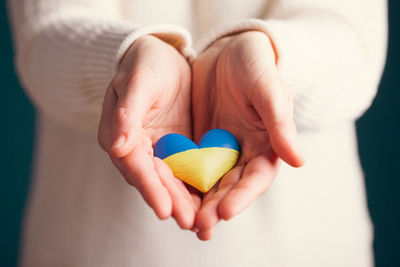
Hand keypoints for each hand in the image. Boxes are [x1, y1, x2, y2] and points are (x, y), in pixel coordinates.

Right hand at [98, 35, 199, 229]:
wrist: (163, 56)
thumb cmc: (145, 64)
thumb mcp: (137, 82)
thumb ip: (127, 113)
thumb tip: (115, 147)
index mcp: (121, 136)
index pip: (135, 167)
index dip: (149, 188)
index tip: (163, 209)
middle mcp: (138, 150)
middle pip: (156, 181)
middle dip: (172, 202)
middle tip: (190, 223)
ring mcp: (160, 151)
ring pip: (173, 181)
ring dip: (187, 202)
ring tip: (203, 224)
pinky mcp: (179, 148)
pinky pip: (189, 170)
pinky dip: (200, 186)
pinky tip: (215, 200)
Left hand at [192, 31, 304, 239]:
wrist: (231, 50)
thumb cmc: (256, 66)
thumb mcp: (268, 90)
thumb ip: (279, 124)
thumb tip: (298, 161)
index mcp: (265, 145)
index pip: (256, 177)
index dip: (243, 195)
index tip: (227, 211)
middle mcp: (242, 152)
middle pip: (230, 186)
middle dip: (216, 206)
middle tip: (200, 225)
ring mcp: (218, 149)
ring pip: (208, 181)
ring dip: (198, 202)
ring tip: (185, 221)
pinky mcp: (198, 142)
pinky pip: (188, 163)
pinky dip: (180, 180)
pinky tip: (168, 192)